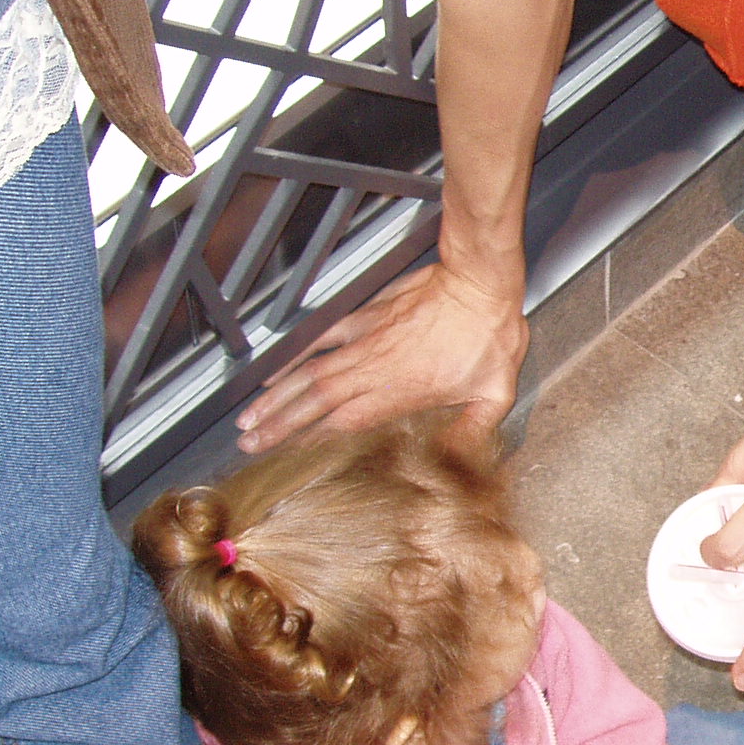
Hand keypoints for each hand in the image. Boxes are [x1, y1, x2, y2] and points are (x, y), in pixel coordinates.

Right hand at [236, 260, 528, 452]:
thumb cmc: (491, 336)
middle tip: (249, 442)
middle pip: (314, 402)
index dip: (309, 441)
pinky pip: (322, 338)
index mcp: (401, 393)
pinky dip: (295, 356)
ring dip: (277, 397)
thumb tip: (458, 461)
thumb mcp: (494, 394)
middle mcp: (375, 369)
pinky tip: (273, 371)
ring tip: (250, 417)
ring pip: (310, 373)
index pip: (344, 425)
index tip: (283, 458)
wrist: (480, 282)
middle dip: (278, 425)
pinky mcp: (367, 317)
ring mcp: (366, 341)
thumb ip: (473, 430)